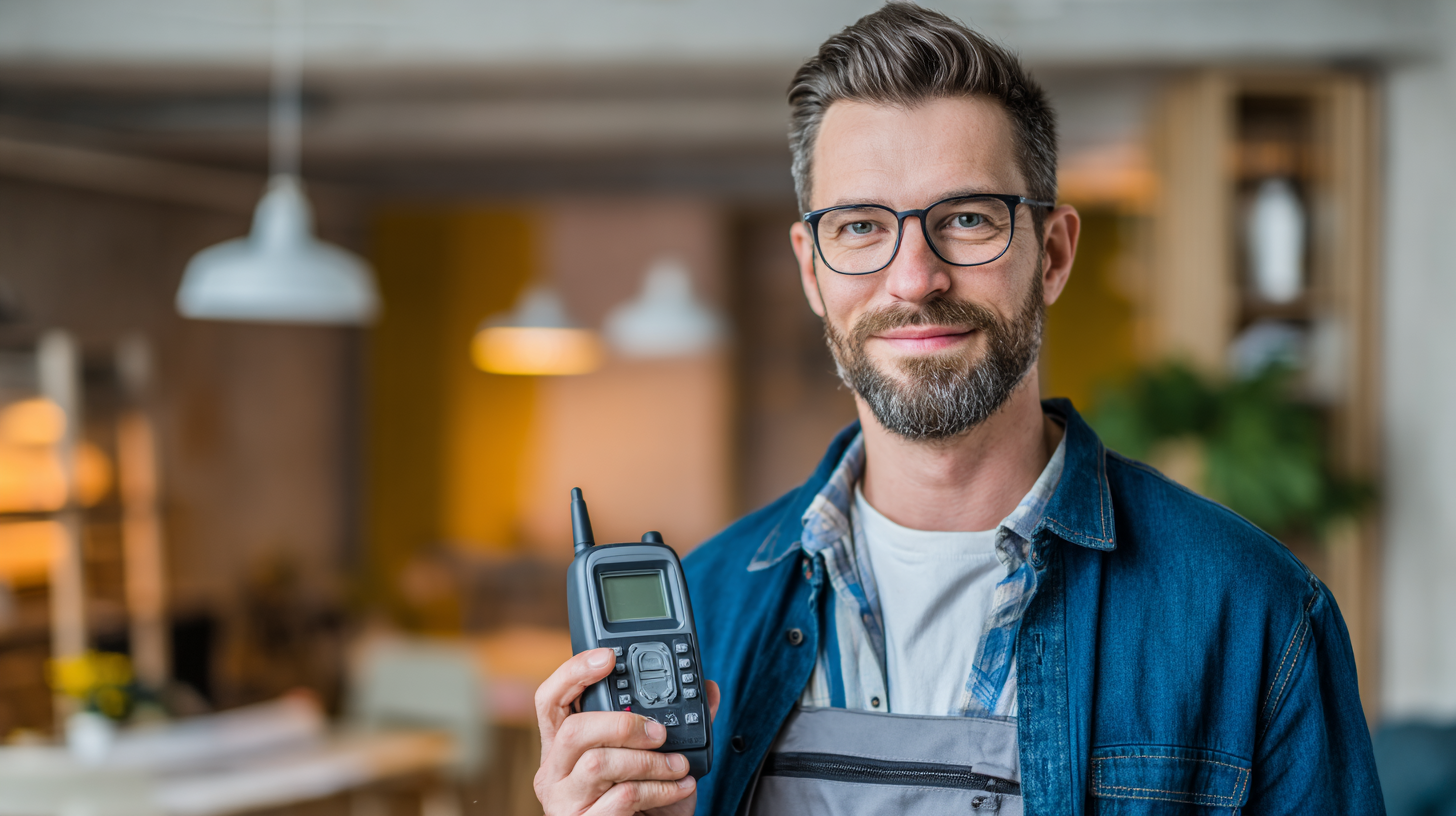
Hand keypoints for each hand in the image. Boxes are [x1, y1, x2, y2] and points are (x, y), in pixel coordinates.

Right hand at [534, 648, 720, 815]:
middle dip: (623, 724)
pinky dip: (658, 789)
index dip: (573, 672)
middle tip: (660, 732)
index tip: (608, 657)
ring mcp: (564, 800)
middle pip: (573, 730)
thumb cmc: (645, 804)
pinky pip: (622, 796)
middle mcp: (554, 771)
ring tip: (678, 766)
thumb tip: (709, 691)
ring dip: (648, 761)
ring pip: (598, 763)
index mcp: (564, 746)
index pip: (550, 699)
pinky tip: (678, 789)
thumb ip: (679, 723)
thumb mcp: (659, 758)